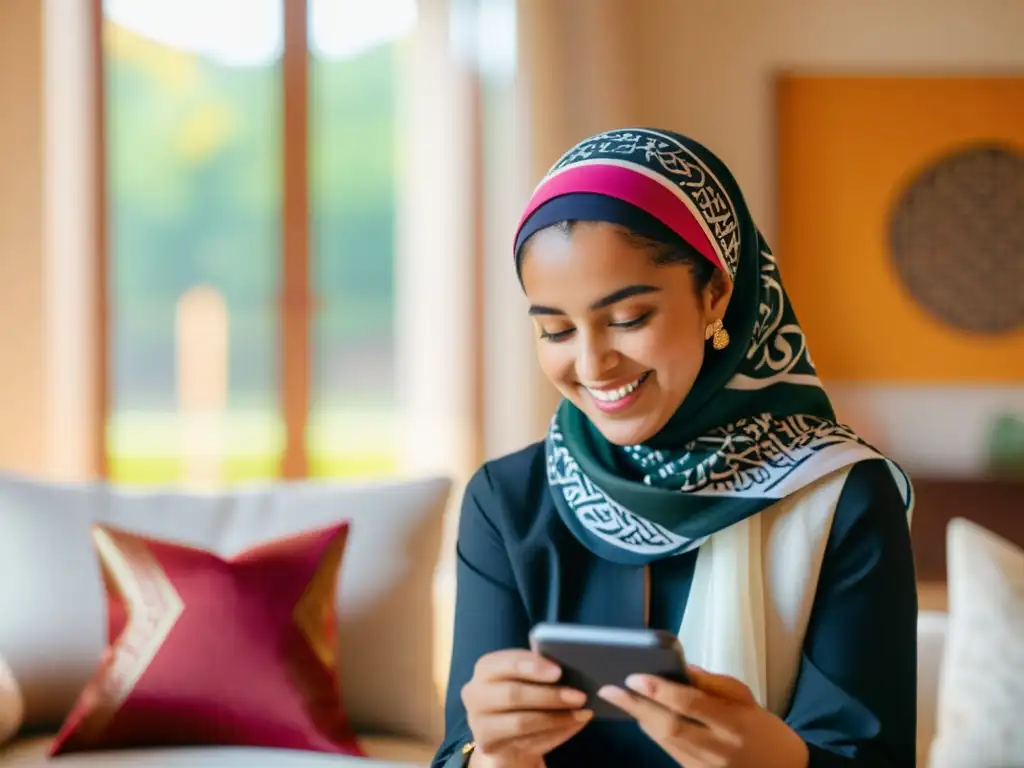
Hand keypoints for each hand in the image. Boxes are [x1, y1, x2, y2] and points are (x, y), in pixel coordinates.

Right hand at [461, 649, 592, 767]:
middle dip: (550, 695)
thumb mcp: (528, 678)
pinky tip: (571, 726)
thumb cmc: (522, 694)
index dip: (533, 666)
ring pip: (520, 722)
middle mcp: (475, 692)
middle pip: (513, 694)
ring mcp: (478, 722)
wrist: (505, 731)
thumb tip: (575, 673)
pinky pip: (525, 743)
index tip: (559, 671)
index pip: (507, 663)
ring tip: (581, 713)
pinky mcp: (487, 745)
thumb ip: (543, 671)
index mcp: (486, 667)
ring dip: (556, 718)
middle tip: (580, 696)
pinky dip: (553, 735)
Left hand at [598, 666, 808, 767]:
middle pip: (669, 727)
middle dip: (635, 707)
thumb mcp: (746, 698)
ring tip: (619, 698)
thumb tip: (680, 668)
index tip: (634, 677)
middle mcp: (718, 749)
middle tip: (609, 690)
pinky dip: (652, 732)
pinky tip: (641, 716)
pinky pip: (669, 751)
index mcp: (735, 723)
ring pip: (664, 741)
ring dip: (639, 718)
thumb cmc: (763, 728)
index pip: (691, 704)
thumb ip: (713, 684)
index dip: (660, 691)